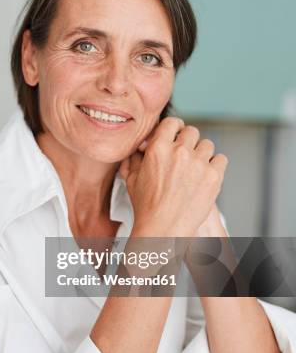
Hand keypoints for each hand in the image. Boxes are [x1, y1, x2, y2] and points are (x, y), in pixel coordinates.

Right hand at [119, 118, 227, 237]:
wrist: (163, 230)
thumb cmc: (146, 207)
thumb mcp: (131, 179)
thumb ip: (134, 159)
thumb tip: (139, 149)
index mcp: (158, 148)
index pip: (172, 123)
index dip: (175, 127)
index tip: (178, 132)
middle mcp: (179, 152)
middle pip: (192, 131)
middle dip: (188, 141)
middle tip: (186, 153)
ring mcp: (198, 164)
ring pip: (207, 144)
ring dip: (202, 153)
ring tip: (196, 167)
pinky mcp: (214, 177)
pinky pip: (221, 159)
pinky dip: (216, 165)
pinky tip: (207, 174)